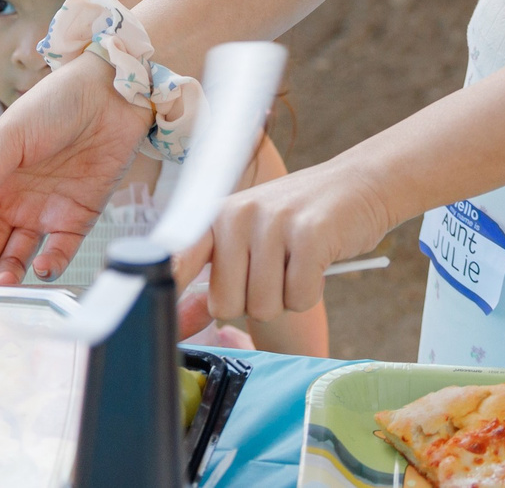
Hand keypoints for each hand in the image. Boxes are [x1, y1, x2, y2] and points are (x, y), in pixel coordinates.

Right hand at [0, 51, 149, 283]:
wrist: (110, 93)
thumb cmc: (52, 105)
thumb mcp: (6, 139)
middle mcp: (15, 201)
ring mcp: (47, 211)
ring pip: (19, 255)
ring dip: (8, 273)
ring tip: (0, 286)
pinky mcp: (79, 218)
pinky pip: (60, 250)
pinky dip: (49, 263)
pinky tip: (39, 267)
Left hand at [170, 156, 390, 322]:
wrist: (359, 184)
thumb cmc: (299, 220)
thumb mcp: (250, 237)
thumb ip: (217, 275)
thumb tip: (181, 319)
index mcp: (215, 217)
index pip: (176, 260)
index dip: (161, 292)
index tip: (146, 314)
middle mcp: (237, 215)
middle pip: (226, 304)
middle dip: (253, 303)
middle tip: (275, 272)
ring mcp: (273, 222)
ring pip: (264, 306)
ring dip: (285, 299)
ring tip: (296, 263)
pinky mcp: (309, 233)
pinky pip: (298, 298)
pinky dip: (310, 293)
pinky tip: (317, 263)